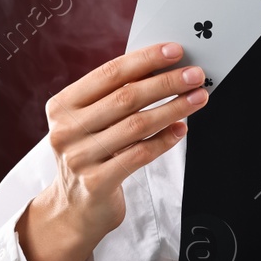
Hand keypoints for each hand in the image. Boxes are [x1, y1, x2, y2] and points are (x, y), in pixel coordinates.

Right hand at [17, 42, 208, 260]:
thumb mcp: (91, 122)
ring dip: (173, 108)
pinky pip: (139, 154)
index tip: (175, 51)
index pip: (109, 74)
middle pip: (125, 98)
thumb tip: (162, 67)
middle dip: (166, 82)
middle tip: (195, 75)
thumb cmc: (91, 155)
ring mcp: (79, 157)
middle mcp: (66, 129)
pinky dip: (165, 139)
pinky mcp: (96, 182)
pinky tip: (182, 129)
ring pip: (136, 125)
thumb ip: (115, 96)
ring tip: (197, 98)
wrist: (73, 208)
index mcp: (63, 105)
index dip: (145, 60)